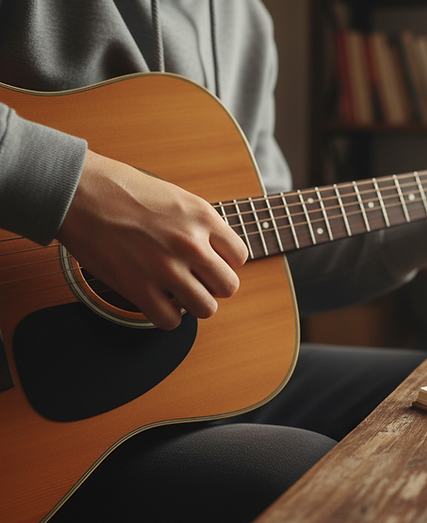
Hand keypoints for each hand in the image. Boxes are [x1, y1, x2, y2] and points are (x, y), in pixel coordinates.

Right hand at [55, 151, 248, 329]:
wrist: (79, 192)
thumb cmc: (123, 189)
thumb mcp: (177, 197)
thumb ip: (200, 224)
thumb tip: (216, 251)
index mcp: (203, 217)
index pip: (240, 256)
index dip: (225, 262)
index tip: (209, 261)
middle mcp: (191, 244)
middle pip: (228, 287)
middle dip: (213, 286)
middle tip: (195, 279)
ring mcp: (165, 268)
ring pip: (206, 309)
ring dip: (193, 304)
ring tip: (178, 292)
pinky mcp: (138, 288)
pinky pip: (170, 321)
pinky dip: (166, 316)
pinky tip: (157, 301)